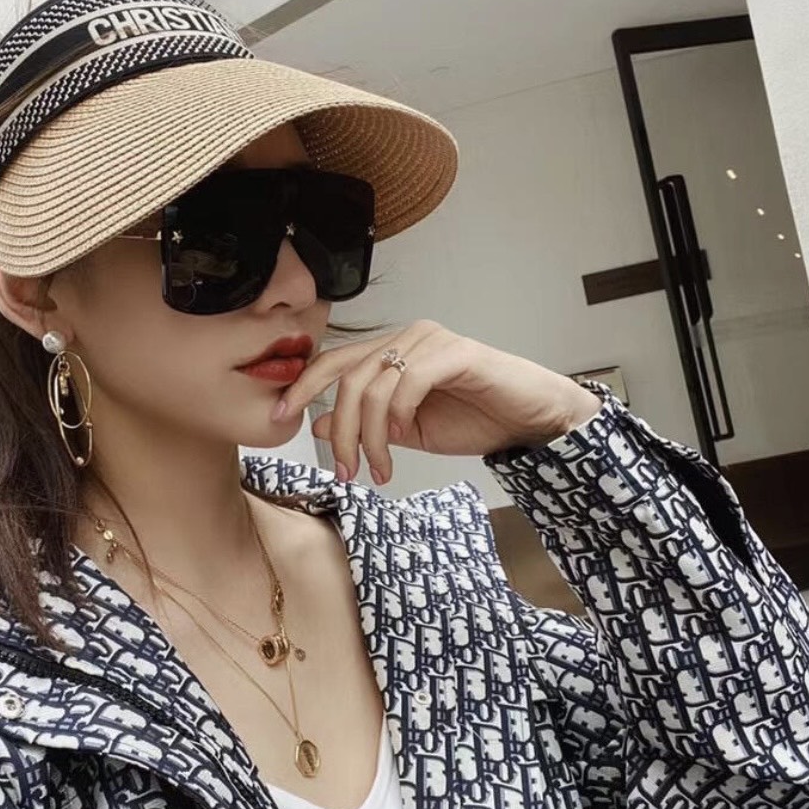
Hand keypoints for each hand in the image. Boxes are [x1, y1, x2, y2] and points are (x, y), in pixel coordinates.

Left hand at [271, 319, 603, 483]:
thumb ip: (365, 424)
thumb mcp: (407, 431)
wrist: (531, 421)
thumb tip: (316, 421)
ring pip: (374, 385)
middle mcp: (406, 338)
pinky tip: (401, 444)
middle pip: (346, 378)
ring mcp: (430, 340)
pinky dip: (397, 416)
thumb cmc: (475, 420)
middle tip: (342, 471)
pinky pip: (408, 381)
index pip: (331, 363)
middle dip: (338, 430)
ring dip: (367, 436)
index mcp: (391, 352)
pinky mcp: (456, 352)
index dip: (299, 387)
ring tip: (378, 471)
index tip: (276, 420)